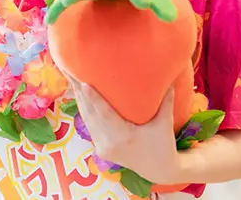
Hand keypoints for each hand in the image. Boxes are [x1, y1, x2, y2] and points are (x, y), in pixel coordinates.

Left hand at [66, 75, 181, 184]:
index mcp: (125, 137)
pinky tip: (79, 96)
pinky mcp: (100, 150)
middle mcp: (110, 143)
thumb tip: (171, 77)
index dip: (92, 99)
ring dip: (79, 100)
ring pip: (87, 120)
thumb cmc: (163, 144)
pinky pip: (90, 127)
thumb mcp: (164, 123)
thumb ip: (166, 100)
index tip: (83, 83)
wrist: (159, 170)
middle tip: (70, 71)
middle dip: (79, 93)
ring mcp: (103, 148)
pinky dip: (84, 111)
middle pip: (90, 115)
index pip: (104, 114)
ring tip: (71, 78)